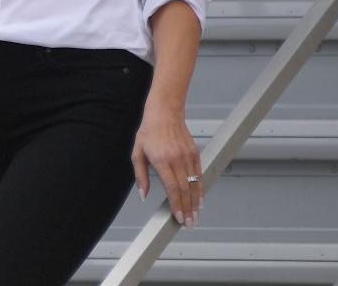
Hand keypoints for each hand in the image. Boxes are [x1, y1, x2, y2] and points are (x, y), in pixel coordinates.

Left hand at [132, 106, 202, 228]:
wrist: (165, 113)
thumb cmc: (149, 132)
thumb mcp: (137, 152)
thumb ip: (140, 176)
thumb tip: (142, 195)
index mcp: (161, 160)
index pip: (172, 187)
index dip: (176, 205)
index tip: (178, 217)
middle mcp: (176, 159)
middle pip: (185, 189)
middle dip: (187, 209)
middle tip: (188, 224)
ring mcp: (187, 156)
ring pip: (194, 184)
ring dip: (195, 202)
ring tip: (195, 216)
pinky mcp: (195, 154)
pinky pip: (199, 175)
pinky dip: (200, 189)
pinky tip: (199, 200)